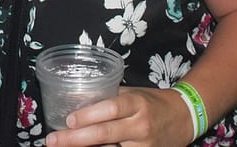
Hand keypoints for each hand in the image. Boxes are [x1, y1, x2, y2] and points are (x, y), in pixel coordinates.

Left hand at [45, 87, 192, 146]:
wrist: (184, 118)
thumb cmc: (152, 102)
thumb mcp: (133, 94)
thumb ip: (109, 98)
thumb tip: (77, 101)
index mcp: (137, 103)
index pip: (111, 108)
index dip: (89, 115)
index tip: (68, 120)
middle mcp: (140, 125)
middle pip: (105, 134)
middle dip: (75, 139)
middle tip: (52, 141)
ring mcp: (143, 145)